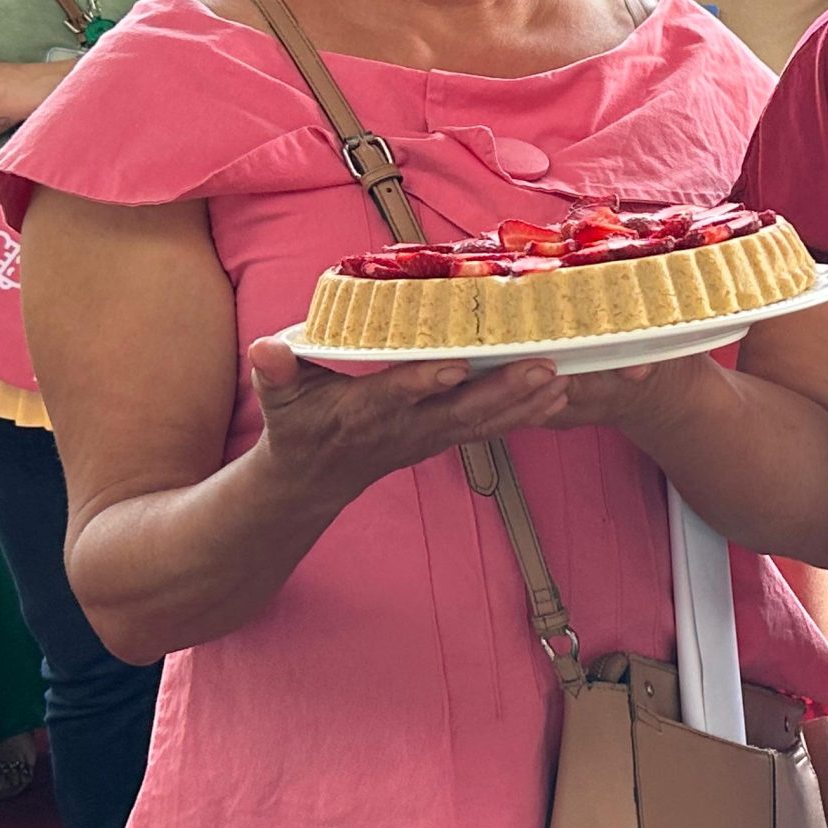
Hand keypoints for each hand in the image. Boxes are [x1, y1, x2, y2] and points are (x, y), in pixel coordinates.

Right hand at [245, 337, 581, 503]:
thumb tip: (264, 347)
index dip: (424, 383)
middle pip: (459, 410)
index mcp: (364, 411)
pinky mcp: (445, 437)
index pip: (397, 395)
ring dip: (524, 402)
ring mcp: (429, 436)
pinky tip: (559, 394)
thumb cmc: (297, 428)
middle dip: (502, 391)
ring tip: (562, 379)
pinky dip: (525, 413)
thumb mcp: (279, 401)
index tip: (455, 366)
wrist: (314, 480)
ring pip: (484, 421)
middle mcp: (404, 427)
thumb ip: (276, 372)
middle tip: (543, 367)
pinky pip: (491, 426)